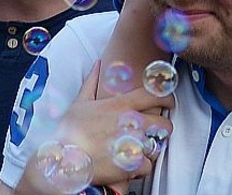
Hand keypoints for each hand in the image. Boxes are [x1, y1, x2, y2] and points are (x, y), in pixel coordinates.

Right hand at [29, 62, 174, 187]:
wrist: (63, 160)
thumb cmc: (68, 132)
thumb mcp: (79, 102)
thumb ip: (92, 81)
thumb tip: (98, 64)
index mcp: (121, 106)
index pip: (155, 96)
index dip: (167, 98)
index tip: (169, 103)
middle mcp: (131, 123)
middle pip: (164, 124)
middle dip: (163, 128)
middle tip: (156, 132)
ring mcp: (133, 144)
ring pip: (158, 146)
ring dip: (152, 148)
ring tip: (141, 149)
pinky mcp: (131, 165)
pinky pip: (148, 166)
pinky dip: (141, 167)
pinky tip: (131, 164)